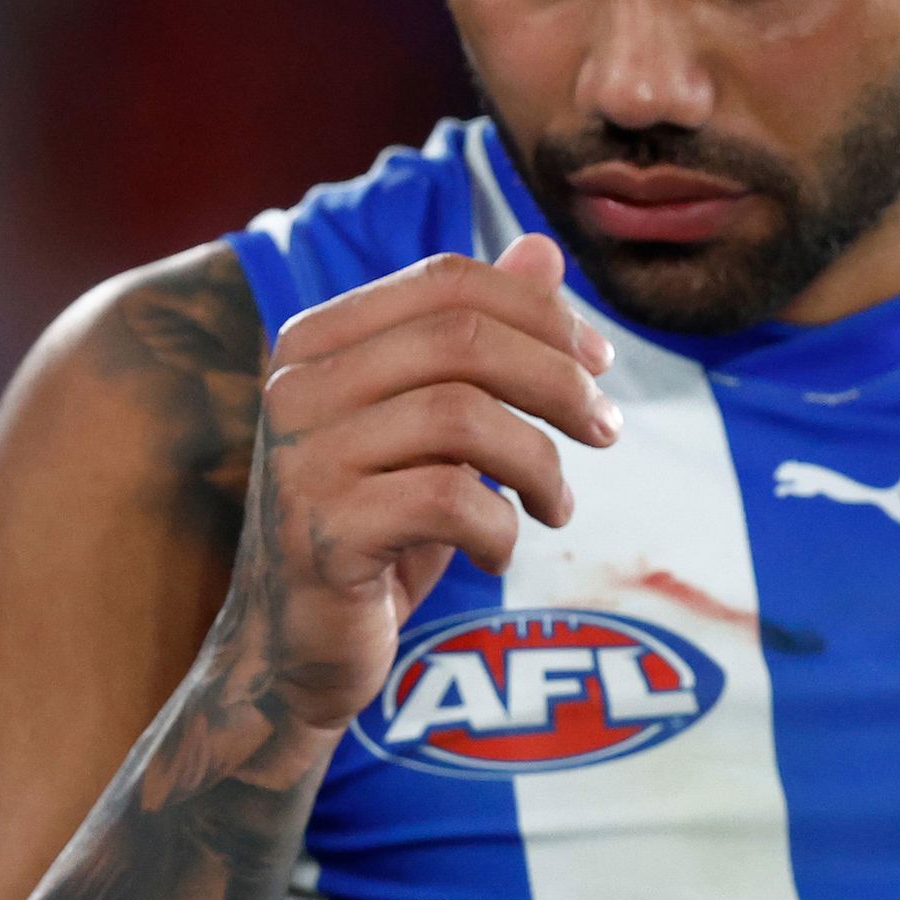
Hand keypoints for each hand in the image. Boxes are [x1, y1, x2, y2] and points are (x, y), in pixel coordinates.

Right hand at [224, 238, 619, 738]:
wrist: (293, 651)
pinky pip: (450, 500)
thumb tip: (544, 249)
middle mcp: (297, 387)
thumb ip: (478, 340)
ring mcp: (304, 459)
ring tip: (554, 506)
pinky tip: (498, 551)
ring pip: (464, 417)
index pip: (446, 282)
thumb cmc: (375, 528)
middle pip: (463, 339)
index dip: (540, 311)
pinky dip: (500, 527)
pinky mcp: (324, 534)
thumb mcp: (431, 428)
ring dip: (539, 463)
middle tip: (606, 431)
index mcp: (317, 342)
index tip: (600, 363)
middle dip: (559, 382)